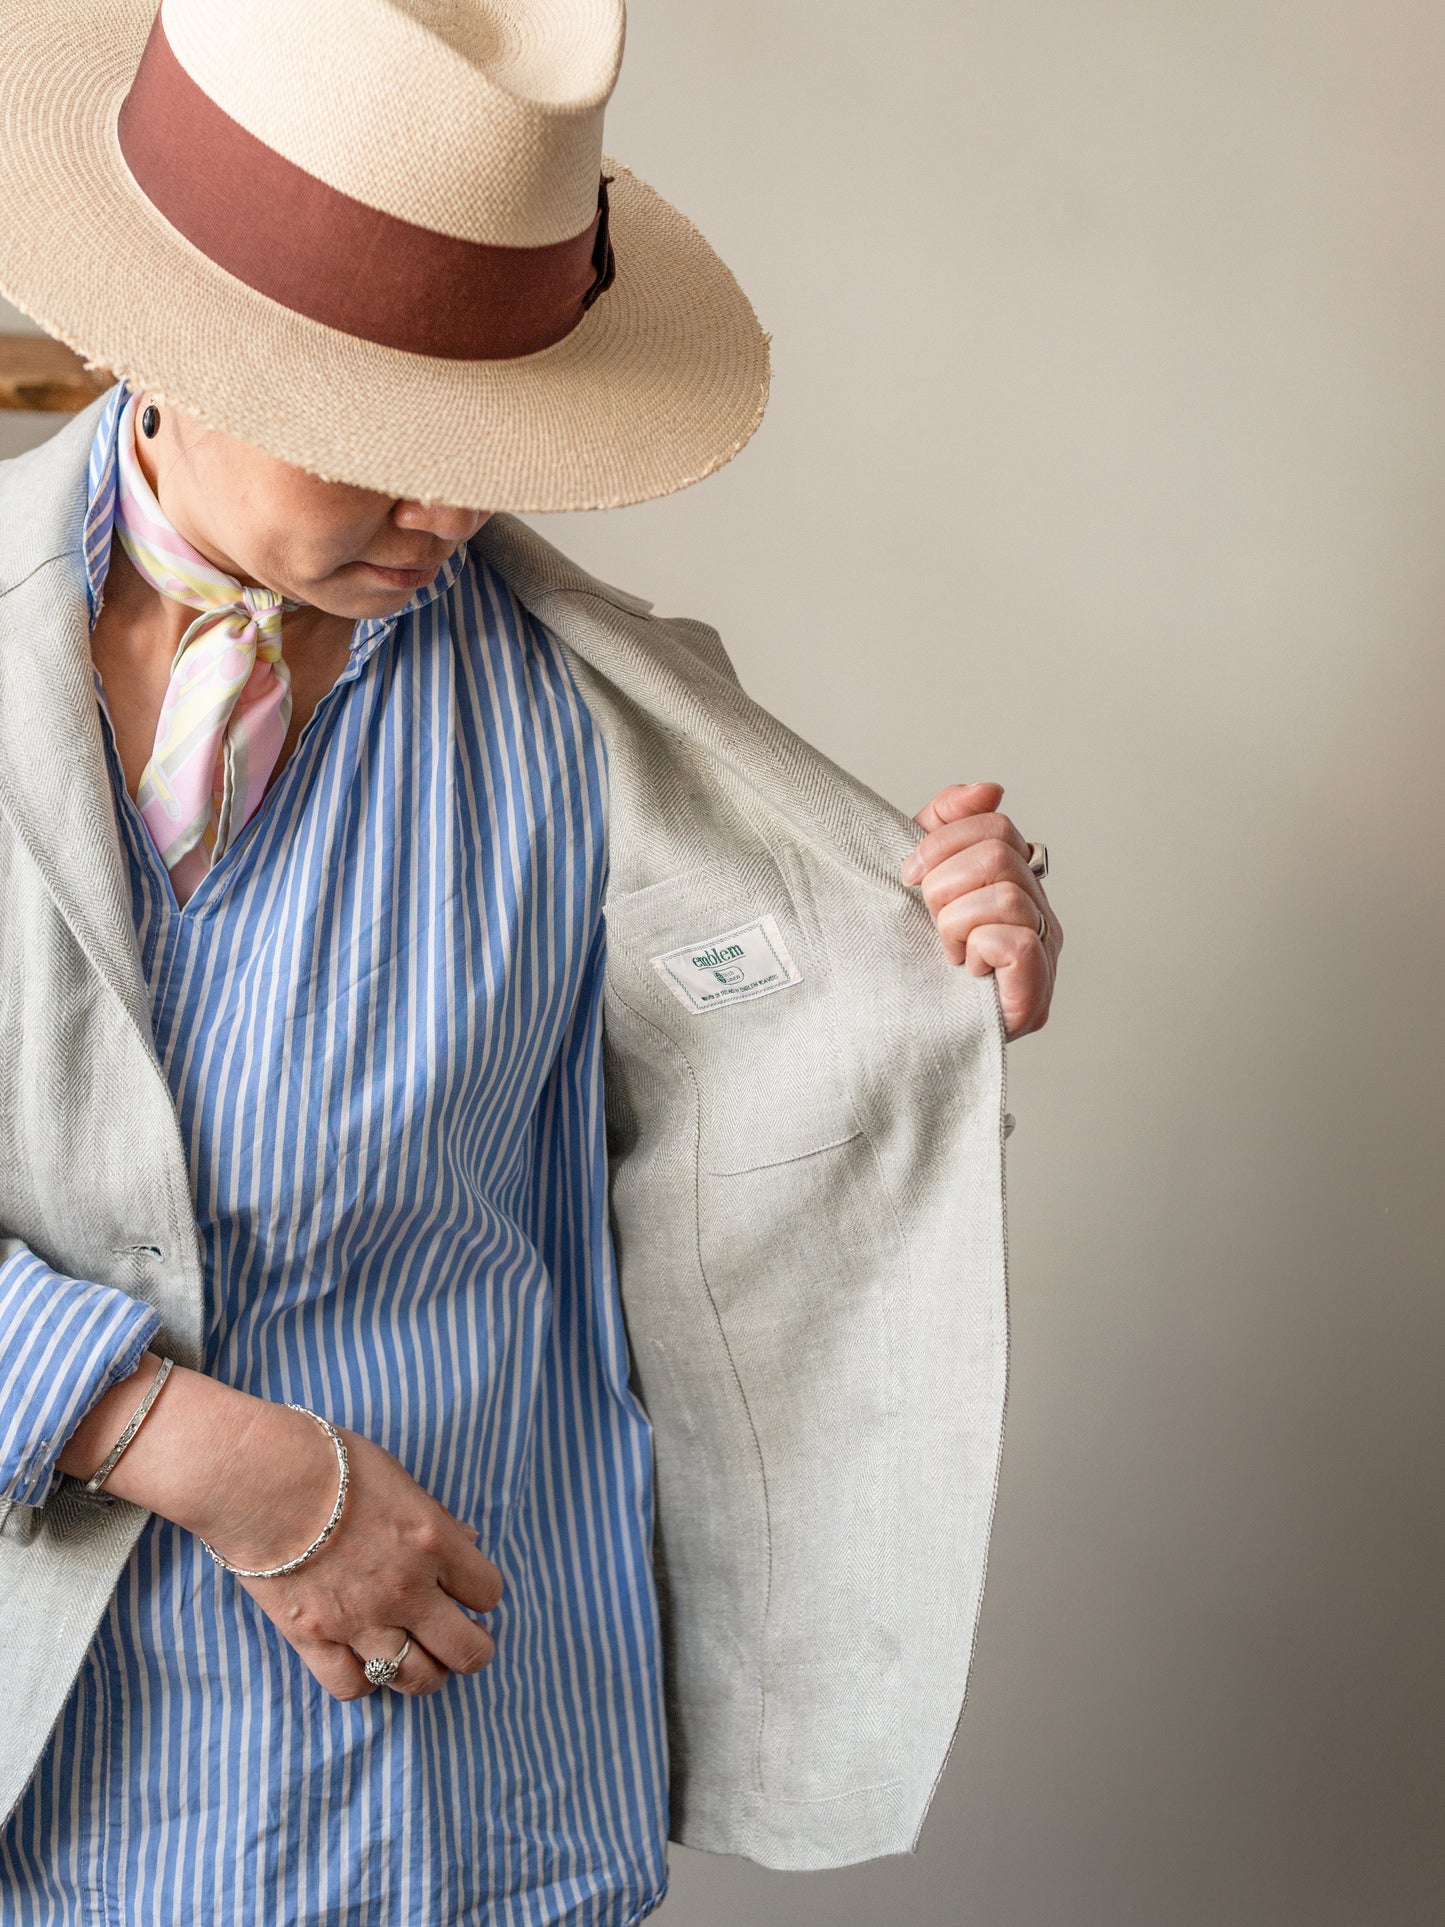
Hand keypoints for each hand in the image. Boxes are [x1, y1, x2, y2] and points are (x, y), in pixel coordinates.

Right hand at [64, 1358, 502, 1702]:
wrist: (255, 1476)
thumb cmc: (328, 1462)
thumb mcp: (397, 1477)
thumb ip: (435, 1518)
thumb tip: (467, 1542)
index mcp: (433, 1541)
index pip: (488, 1592)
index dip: (481, 1594)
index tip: (467, 1592)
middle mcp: (406, 1588)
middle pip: (468, 1651)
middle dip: (472, 1649)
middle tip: (458, 1641)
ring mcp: (360, 1620)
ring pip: (416, 1679)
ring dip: (423, 1673)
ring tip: (415, 1657)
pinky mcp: (313, 1639)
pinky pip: (352, 1688)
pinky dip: (363, 1681)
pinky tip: (361, 1660)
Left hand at [901, 781, 1060, 1038]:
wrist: (886, 1030)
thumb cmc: (906, 954)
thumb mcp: (919, 875)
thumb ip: (946, 824)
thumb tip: (989, 789)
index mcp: (1016, 885)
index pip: (996, 826)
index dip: (943, 840)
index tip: (908, 874)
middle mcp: (1040, 918)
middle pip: (998, 856)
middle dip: (943, 884)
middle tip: (928, 919)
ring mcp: (1044, 959)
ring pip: (1005, 896)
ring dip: (953, 921)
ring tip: (945, 949)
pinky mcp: (1033, 999)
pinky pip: (1015, 942)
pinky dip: (977, 948)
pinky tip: (965, 969)